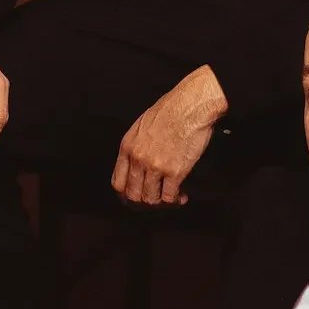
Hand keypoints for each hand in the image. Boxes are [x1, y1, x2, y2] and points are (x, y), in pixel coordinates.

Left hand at [112, 67, 227, 206]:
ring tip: (169, 197)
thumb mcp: (141, 125)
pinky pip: (169, 196)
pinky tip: (180, 196)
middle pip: (133, 194)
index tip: (135, 194)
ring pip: (150, 198)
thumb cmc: (169, 110)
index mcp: (127, 147)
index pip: (118, 182)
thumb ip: (135, 146)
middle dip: (143, 200)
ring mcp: (155, 167)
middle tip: (153, 198)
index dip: (126, 193)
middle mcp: (138, 159)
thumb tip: (136, 162)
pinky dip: (175, 200)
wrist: (190, 107)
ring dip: (160, 201)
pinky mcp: (175, 172)